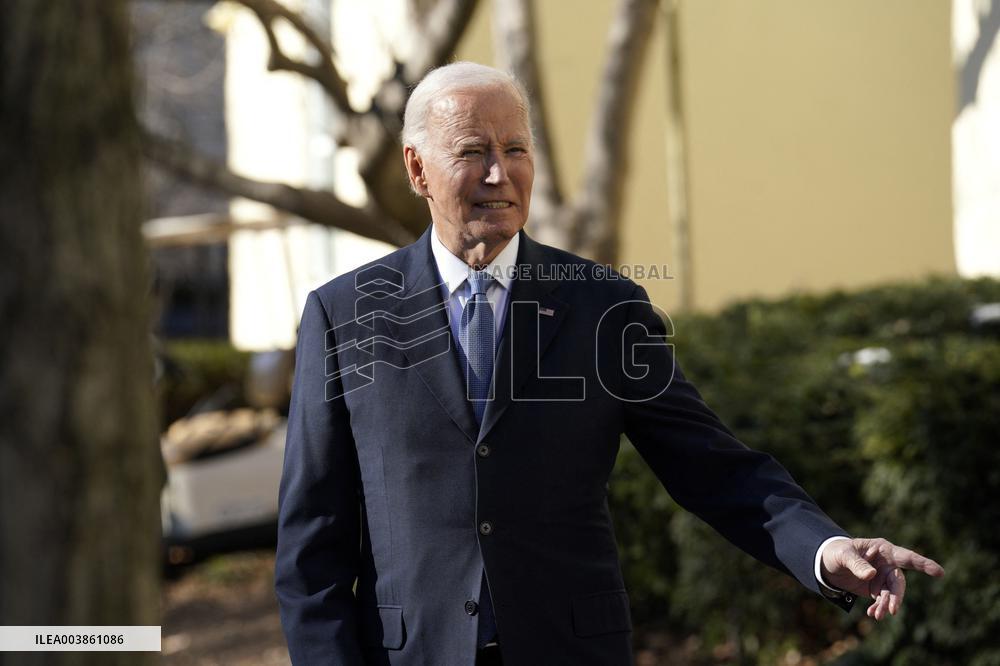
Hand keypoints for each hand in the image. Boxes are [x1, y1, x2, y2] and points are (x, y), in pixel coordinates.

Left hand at [820, 537, 944, 619]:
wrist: (827, 563)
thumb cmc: (837, 552)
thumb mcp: (843, 555)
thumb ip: (857, 564)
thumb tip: (872, 575)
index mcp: (884, 549)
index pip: (907, 557)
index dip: (923, 564)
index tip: (939, 572)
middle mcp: (888, 563)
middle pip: (899, 581)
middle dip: (897, 596)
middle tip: (892, 609)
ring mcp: (883, 577)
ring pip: (891, 594)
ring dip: (886, 605)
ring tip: (877, 616)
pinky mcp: (877, 588)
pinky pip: (883, 600)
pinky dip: (879, 608)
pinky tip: (873, 614)